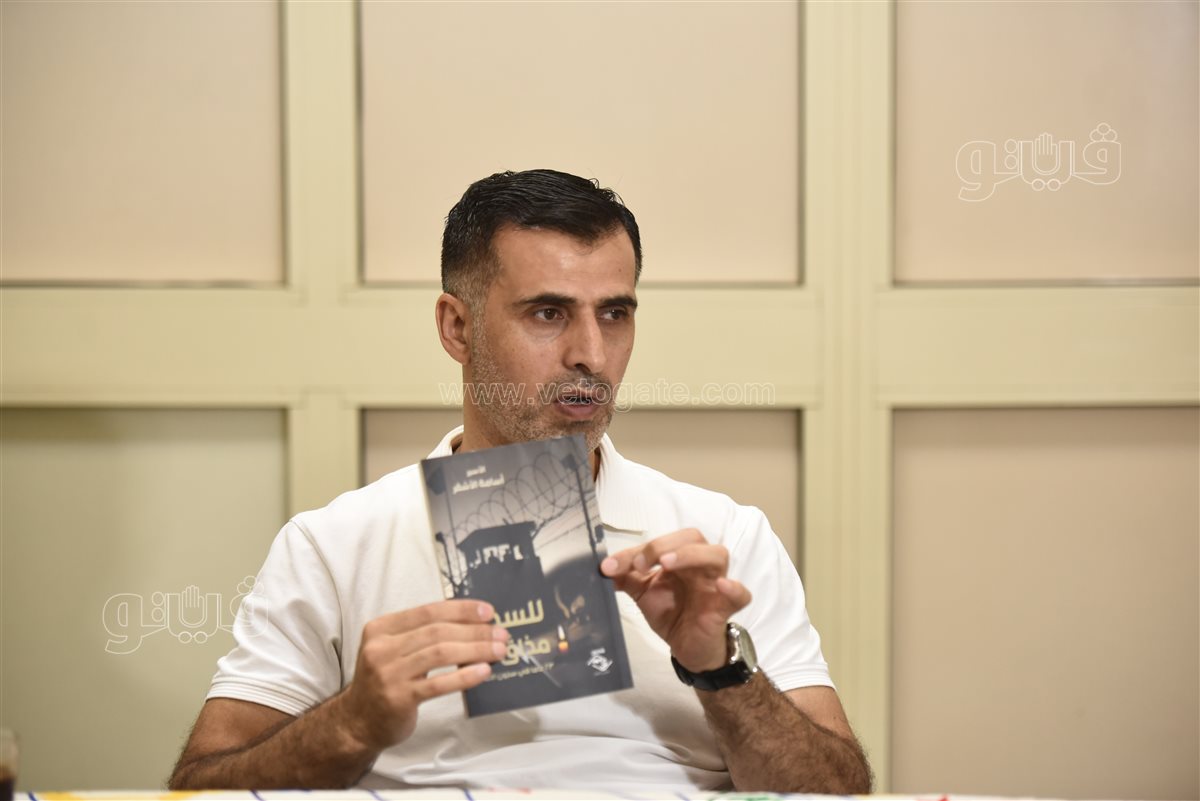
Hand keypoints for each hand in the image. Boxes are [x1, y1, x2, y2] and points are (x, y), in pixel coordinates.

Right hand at [338, 600, 508, 750]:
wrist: (357, 722)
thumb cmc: (385, 681)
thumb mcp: (394, 649)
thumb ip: (423, 635)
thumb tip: (472, 622)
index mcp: (381, 628)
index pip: (428, 611)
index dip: (461, 609)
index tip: (488, 612)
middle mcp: (381, 648)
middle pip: (438, 631)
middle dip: (475, 631)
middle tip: (501, 634)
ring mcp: (389, 673)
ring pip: (441, 654)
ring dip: (475, 650)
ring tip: (499, 651)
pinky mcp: (399, 698)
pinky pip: (438, 684)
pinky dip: (464, 676)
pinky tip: (484, 672)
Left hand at [600, 528, 750, 672]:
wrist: (688, 648)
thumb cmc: (671, 612)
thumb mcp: (642, 593)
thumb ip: (624, 577)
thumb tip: (601, 566)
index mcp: (679, 557)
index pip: (662, 541)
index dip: (636, 550)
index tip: (611, 566)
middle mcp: (699, 565)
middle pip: (692, 537)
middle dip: (663, 545)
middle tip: (641, 565)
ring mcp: (715, 584)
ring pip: (718, 555)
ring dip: (691, 555)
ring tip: (668, 564)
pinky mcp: (725, 607)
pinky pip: (741, 594)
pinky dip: (734, 588)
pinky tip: (721, 586)